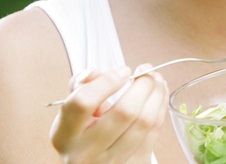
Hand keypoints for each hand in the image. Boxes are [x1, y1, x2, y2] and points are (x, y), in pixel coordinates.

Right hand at [49, 64, 168, 162]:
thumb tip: (94, 73)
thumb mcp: (71, 113)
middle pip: (125, 112)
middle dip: (142, 85)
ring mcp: (113, 162)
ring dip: (157, 94)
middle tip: (145, 71)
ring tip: (156, 79)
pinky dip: (160, 107)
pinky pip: (155, 131)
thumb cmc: (81, 134)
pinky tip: (159, 94)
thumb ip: (81, 87)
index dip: (107, 82)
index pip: (84, 103)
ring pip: (145, 122)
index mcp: (65, 136)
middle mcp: (87, 153)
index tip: (123, 71)